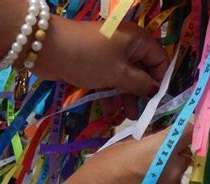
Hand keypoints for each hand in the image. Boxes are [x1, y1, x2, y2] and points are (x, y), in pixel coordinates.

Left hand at [33, 16, 167, 118]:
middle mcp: (125, 45)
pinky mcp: (94, 65)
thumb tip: (156, 91)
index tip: (157, 101)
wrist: (49, 50)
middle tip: (140, 114)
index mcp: (137, 40)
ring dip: (125, 97)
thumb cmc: (90, 59)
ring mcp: (108, 55)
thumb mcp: (119, 73)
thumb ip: (140, 84)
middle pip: (141, 70)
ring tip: (125, 117)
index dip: (160, 80)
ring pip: (124, 78)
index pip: (159, 59)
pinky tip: (110, 111)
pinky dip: (110, 93)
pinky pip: (108, 80)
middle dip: (141, 93)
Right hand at [66, 125, 192, 183]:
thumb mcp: (118, 147)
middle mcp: (172, 171)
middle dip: (171, 156)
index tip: (173, 136)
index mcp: (160, 150)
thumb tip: (154, 141)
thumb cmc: (99, 173)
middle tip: (150, 161)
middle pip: (183, 157)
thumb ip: (142, 142)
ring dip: (164, 178)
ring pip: (175, 179)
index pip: (188, 133)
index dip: (182, 133)